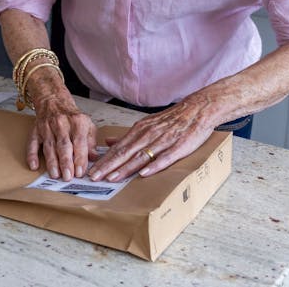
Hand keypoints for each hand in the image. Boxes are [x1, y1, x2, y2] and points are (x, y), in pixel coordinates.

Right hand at [27, 93, 96, 181]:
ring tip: (55, 175)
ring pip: (49, 146)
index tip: (80, 173)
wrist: (53, 100)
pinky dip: (32, 154)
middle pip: (63, 145)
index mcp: (77, 122)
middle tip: (68, 177)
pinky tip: (34, 166)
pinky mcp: (36, 130)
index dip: (80, 158)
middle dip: (66, 162)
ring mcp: (47, 127)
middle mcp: (61, 123)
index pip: (79, 143)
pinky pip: (32, 143)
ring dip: (52, 162)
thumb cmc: (72, 116)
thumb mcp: (87, 124)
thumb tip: (94, 157)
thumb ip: (91, 142)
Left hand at [87, 98, 214, 181]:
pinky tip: (144, 174)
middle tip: (94, 177)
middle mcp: (148, 135)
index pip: (118, 148)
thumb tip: (108, 142)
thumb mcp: (146, 124)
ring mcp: (163, 141)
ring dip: (125, 168)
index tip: (91, 172)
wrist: (197, 110)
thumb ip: (127, 136)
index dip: (104, 161)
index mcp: (139, 131)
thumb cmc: (171, 120)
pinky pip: (165, 158)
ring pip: (141, 156)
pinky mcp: (178, 147)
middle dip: (108, 166)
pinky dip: (154, 166)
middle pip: (125, 153)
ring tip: (112, 178)